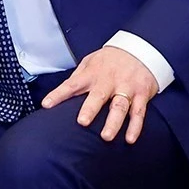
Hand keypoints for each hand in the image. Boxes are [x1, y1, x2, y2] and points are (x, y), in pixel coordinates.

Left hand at [41, 46, 159, 142]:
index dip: (58, 94)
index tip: (46, 104)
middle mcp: (109, 81)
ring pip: (120, 106)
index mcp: (92, 73)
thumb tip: (63, 92)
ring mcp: (126, 88)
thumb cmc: (110, 59)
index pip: (71, 84)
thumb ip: (78, 77)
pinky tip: (130, 138)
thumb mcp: (90, 61)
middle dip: (90, 109)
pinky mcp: (141, 95)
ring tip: (106, 137)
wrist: (140, 49)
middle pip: (99, 96)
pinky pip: (139, 112)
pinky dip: (135, 127)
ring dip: (113, 122)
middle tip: (82, 122)